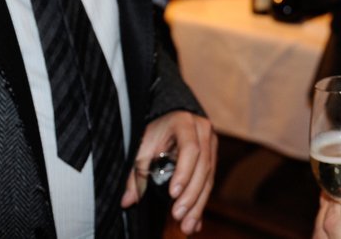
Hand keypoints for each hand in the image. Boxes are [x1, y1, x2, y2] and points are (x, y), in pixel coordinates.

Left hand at [121, 110, 216, 234]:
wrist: (170, 116)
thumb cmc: (155, 131)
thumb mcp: (142, 147)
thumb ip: (135, 174)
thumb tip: (127, 201)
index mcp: (184, 123)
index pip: (190, 148)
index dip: (184, 172)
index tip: (173, 193)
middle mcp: (203, 131)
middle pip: (203, 166)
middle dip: (191, 194)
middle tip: (178, 215)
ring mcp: (211, 143)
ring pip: (209, 176)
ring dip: (198, 203)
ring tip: (187, 225)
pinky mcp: (213, 156)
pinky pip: (210, 181)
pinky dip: (201, 202)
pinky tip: (196, 221)